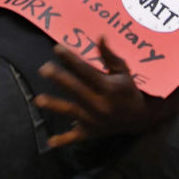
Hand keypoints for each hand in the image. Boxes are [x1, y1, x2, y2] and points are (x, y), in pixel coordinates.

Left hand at [35, 38, 151, 146]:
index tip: (57, 49)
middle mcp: (100, 104)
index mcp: (108, 87)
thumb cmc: (128, 89)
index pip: (86, 71)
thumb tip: (100, 37)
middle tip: (44, 68)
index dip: (71, 60)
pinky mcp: (90, 132)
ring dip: (55, 105)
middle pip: (76, 89)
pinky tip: (50, 141)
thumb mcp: (123, 71)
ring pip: (71, 112)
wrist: (140, 118)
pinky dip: (63, 140)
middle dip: (59, 78)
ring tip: (38, 100)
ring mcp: (93, 120)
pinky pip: (75, 137)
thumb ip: (109, 56)